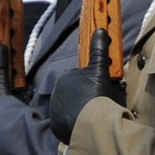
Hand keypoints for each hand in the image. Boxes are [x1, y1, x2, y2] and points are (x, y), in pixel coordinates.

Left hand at [50, 28, 124, 143]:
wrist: (91, 123)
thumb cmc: (96, 94)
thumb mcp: (100, 70)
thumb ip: (99, 50)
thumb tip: (100, 29)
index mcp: (64, 78)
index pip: (79, 77)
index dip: (91, 83)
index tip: (99, 90)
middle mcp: (55, 93)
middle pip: (74, 92)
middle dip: (83, 96)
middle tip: (97, 102)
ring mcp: (54, 110)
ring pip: (69, 106)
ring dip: (79, 109)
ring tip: (91, 114)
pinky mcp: (56, 125)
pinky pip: (66, 120)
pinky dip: (74, 121)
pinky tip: (84, 123)